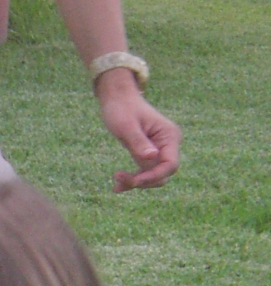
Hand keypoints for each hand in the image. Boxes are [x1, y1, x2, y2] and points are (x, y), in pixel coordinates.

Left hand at [97, 70, 180, 191]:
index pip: (170, 165)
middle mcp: (168, 143)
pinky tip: (117, 186)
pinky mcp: (149, 153)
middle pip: (163, 174)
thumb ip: (139, 142)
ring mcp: (160, 149)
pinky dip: (133, 179)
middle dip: (143, 180)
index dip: (154, 176)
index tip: (133, 181)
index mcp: (169, 135)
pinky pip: (145, 172)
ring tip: (115, 184)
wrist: (117, 99)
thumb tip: (153, 157)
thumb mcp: (127, 126)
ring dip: (136, 182)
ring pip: (153, 176)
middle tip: (117, 177)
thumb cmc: (121, 109)